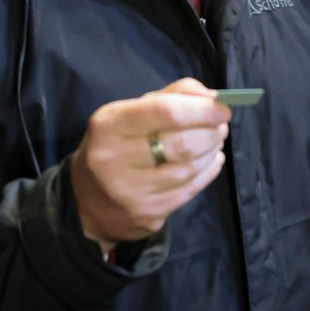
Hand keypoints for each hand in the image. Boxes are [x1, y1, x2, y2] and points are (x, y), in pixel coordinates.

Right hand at [71, 78, 229, 251]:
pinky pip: (189, 190)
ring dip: (211, 152)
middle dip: (210, 132)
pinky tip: (211, 162)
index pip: (165, 112)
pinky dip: (208, 173)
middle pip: (182, 143)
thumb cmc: (117, 143)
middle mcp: (114, 158)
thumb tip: (214, 99)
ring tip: (214, 142)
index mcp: (109, 124)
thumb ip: (173, 96)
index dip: (202, 110)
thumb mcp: (132, 111)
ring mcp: (129, 191)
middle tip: (220, 126)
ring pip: (189, 169)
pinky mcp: (145, 214)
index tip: (222, 109)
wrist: (87, 199)